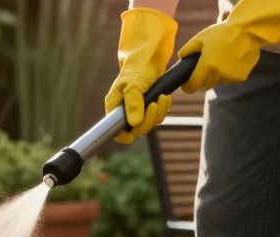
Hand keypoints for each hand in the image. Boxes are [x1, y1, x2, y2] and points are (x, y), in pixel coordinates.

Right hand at [104, 8, 177, 144]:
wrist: (149, 58)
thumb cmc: (137, 68)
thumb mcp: (134, 84)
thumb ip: (133, 104)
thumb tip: (135, 123)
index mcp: (114, 106)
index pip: (114, 130)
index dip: (123, 136)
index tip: (133, 135)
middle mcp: (123, 111)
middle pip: (135, 129)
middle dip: (148, 120)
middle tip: (156, 104)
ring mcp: (135, 110)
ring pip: (147, 124)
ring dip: (158, 113)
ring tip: (163, 98)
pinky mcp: (147, 108)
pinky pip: (155, 117)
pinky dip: (162, 110)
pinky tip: (165, 98)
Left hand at [179, 0, 279, 93]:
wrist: (249, 31)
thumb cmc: (223, 32)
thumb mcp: (201, 38)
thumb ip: (187, 49)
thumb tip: (181, 58)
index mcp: (206, 65)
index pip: (192, 86)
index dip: (187, 87)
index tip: (186, 85)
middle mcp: (218, 75)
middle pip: (205, 86)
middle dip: (202, 80)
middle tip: (204, 68)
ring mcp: (230, 78)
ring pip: (217, 82)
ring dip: (215, 76)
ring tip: (220, 60)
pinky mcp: (240, 78)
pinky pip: (229, 79)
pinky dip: (228, 74)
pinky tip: (232, 60)